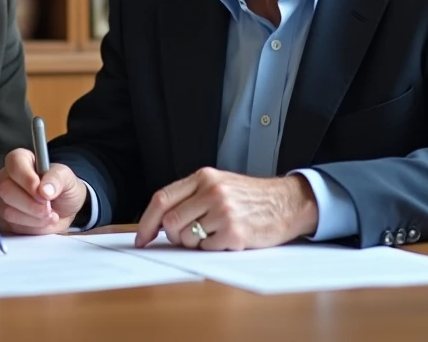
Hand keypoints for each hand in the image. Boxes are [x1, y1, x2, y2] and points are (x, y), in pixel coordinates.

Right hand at [0, 148, 87, 234]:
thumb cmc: (63, 188)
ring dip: (33, 217)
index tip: (41, 192)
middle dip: (31, 203)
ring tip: (50, 214)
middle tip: (48, 207)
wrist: (65, 209)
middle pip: (6, 189)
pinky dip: (31, 227)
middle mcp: (7, 178)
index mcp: (22, 161)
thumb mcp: (67, 178)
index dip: (27, 178)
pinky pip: (12, 225)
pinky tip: (42, 222)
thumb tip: (45, 189)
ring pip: (8, 210)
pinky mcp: (4, 219)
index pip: (14, 163)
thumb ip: (57, 178)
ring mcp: (4, 199)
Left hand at [134, 168, 318, 250]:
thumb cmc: (250, 197)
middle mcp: (211, 191)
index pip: (162, 199)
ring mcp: (223, 212)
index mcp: (203, 177)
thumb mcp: (219, 184)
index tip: (142, 238)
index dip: (147, 221)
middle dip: (173, 237)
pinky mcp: (234, 233)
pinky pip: (206, 249)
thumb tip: (159, 222)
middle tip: (188, 238)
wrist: (286, 202)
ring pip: (186, 238)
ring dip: (194, 243)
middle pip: (171, 222)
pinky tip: (227, 239)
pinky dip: (212, 249)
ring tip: (214, 234)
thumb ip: (191, 196)